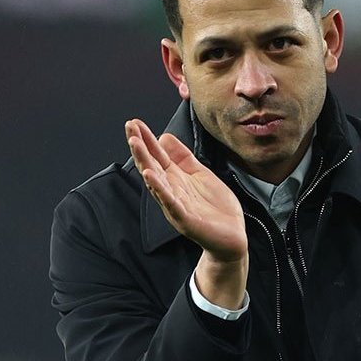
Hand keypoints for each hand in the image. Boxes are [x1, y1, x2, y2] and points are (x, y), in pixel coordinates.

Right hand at [126, 119, 247, 307]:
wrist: (231, 238)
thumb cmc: (216, 208)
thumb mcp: (200, 174)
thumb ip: (183, 157)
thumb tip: (164, 137)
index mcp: (176, 179)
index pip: (157, 155)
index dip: (146, 139)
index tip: (134, 123)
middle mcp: (171, 191)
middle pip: (151, 165)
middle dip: (140, 146)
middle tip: (129, 128)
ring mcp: (176, 205)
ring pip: (156, 182)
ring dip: (145, 162)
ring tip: (135, 145)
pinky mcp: (185, 219)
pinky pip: (170, 203)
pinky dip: (160, 190)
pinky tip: (151, 177)